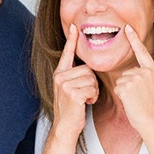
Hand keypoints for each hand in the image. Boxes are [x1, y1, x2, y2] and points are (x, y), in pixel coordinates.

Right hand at [52, 24, 98, 140]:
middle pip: (88, 69)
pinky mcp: (72, 93)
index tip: (75, 26)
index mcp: (60, 73)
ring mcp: (65, 85)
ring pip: (91, 79)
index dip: (72, 40)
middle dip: (92, 82)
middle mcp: (60, 77)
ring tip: (85, 99)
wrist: (65, 127)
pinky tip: (86, 103)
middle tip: (86, 94)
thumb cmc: (72, 109)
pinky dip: (93, 97)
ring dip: (93, 91)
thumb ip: (76, 77)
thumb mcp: (70, 89)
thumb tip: (88, 68)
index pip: (67, 53)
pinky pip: (92, 88)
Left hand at [114, 24, 153, 134]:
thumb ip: (146, 78)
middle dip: (128, 85)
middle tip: (139, 98)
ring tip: (135, 101)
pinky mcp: (126, 86)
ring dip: (125, 92)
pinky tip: (131, 102)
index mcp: (153, 71)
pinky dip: (121, 96)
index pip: (142, 52)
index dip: (134, 39)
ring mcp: (136, 78)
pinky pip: (118, 88)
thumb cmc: (153, 109)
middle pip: (126, 73)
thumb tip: (135, 75)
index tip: (127, 27)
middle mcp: (145, 72)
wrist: (152, 121)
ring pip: (121, 81)